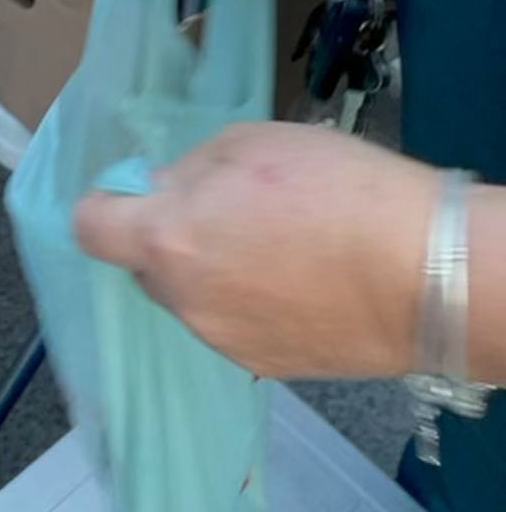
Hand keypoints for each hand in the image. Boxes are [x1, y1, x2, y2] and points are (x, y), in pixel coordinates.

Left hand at [76, 123, 433, 378]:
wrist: (422, 275)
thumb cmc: (336, 189)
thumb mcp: (249, 144)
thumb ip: (190, 171)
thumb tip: (165, 190)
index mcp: (167, 237)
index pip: (90, 227)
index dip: (106, 204)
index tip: (135, 191)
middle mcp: (182, 298)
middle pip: (145, 265)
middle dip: (168, 237)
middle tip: (224, 210)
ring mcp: (221, 340)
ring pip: (190, 298)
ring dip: (210, 272)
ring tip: (273, 246)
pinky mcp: (262, 367)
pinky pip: (231, 325)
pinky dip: (247, 304)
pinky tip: (296, 281)